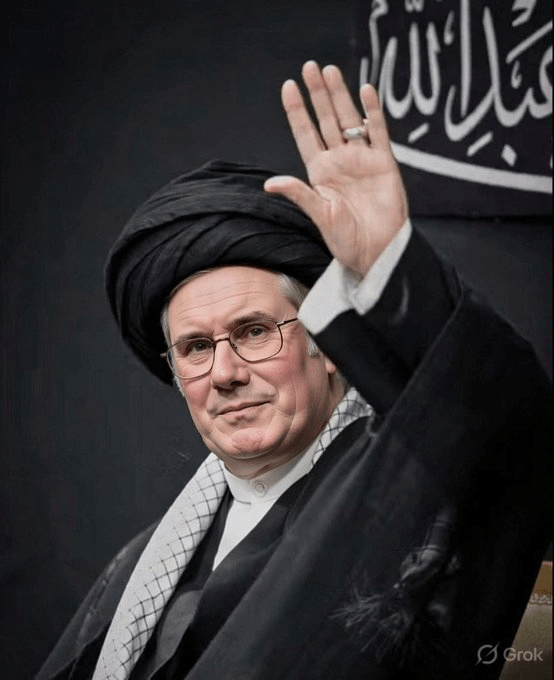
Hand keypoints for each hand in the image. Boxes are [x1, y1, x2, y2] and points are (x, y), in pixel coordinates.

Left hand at [264, 61, 407, 276]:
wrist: (378, 252)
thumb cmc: (346, 240)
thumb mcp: (319, 216)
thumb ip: (299, 194)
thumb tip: (270, 183)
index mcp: (319, 173)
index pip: (305, 134)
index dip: (297, 111)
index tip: (288, 87)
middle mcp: (339, 161)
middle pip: (326, 120)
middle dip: (317, 94)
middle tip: (309, 66)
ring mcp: (362, 160)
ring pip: (350, 120)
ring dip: (340, 95)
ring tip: (330, 70)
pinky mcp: (384, 163)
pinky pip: (378, 132)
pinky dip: (372, 112)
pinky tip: (365, 90)